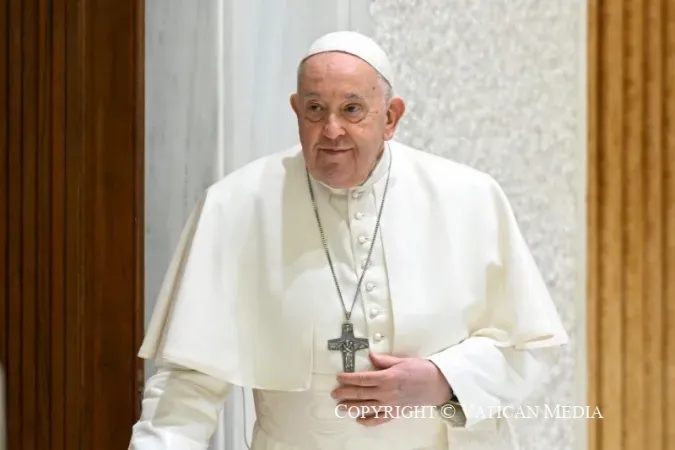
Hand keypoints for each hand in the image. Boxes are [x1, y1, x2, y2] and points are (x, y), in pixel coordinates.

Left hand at [331, 352, 451, 426]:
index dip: (348, 378)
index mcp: (386, 377)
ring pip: (366, 407)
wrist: (437, 385)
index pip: (361, 378)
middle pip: (360, 393)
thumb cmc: (421, 370)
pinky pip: (378, 419)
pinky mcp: (395, 412)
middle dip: (345, 393)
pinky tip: (359, 419)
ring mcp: (390, 404)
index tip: (339, 377)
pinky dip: (367, 420)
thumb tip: (370, 355)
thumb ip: (384, 360)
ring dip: (351, 407)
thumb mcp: (401, 360)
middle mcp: (386, 392)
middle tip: (334, 393)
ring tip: (340, 407)